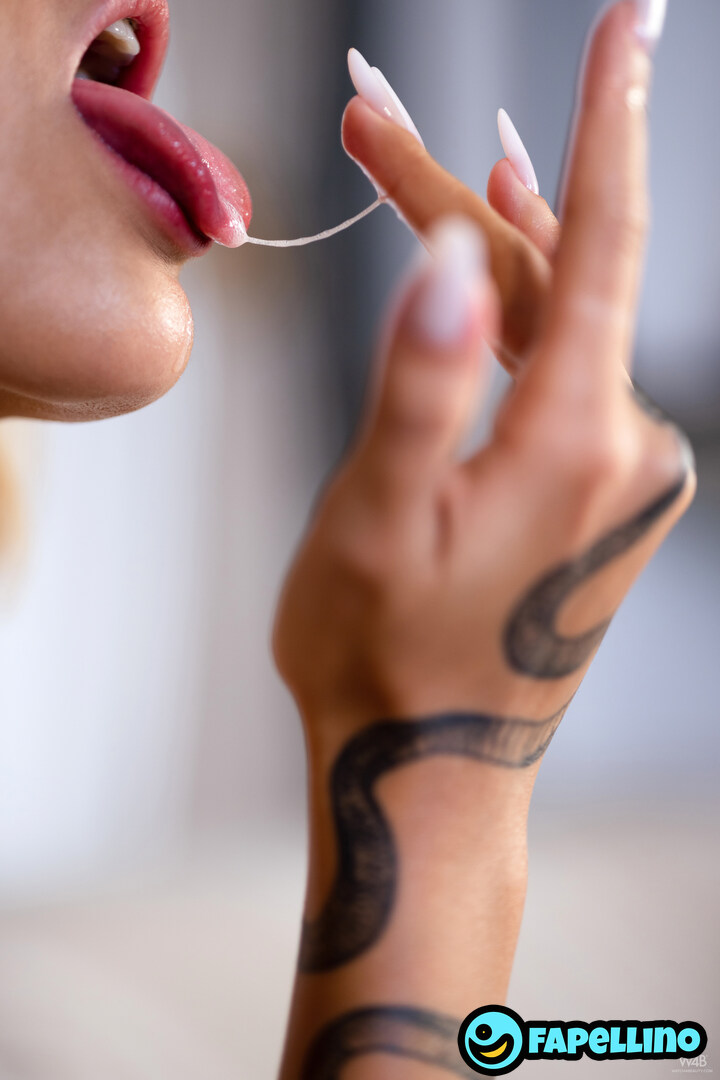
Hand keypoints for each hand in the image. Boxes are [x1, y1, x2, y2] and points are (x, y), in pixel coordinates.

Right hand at [274, 2, 693, 751]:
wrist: (430, 763)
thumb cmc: (386, 654)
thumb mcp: (379, 518)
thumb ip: (422, 385)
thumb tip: (456, 257)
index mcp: (574, 439)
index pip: (603, 243)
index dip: (609, 120)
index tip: (629, 23)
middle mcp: (624, 446)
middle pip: (552, 280)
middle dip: (456, 197)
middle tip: (367, 120)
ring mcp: (619, 472)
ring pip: (556, 327)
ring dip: (490, 255)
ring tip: (432, 163)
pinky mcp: (600, 492)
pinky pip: (567, 375)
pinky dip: (527, 318)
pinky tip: (505, 272)